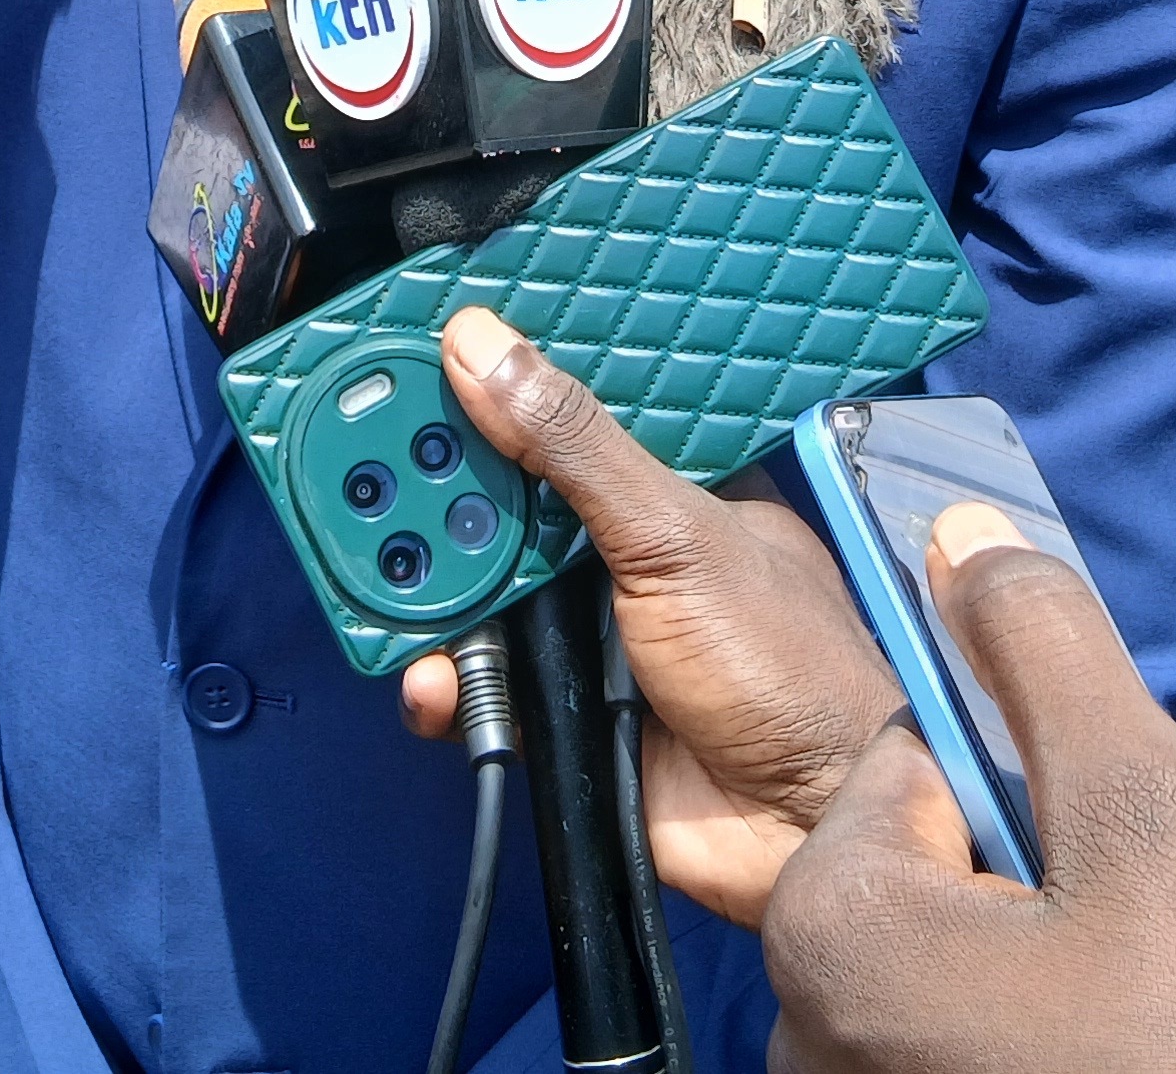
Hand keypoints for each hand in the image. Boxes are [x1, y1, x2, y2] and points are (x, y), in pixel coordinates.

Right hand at [394, 306, 902, 928]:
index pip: (562, 421)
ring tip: (391, 589)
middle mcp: (624, 557)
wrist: (807, 828)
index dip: (490, 398)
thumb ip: (572, 444)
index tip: (411, 370)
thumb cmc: (783, 664)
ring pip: (483, 600)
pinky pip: (482, 689)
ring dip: (432, 598)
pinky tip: (433, 684)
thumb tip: (483, 347)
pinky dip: (448, 686)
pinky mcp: (563, 716)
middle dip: (439, 503)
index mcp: (666, 491)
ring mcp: (591, 638)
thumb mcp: (670, 533)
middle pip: (505, 510)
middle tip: (368, 486)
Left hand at [761, 503, 1175, 1073]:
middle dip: (1137, 866)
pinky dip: (1130, 1032)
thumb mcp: (1147, 808)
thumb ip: (1045, 652)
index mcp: (830, 933)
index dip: (1068, 768)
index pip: (928, 761)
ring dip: (1164, 948)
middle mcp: (816, 1038)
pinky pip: (1022, 1051)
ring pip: (1021, 968)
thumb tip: (960, 536)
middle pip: (978, 870)